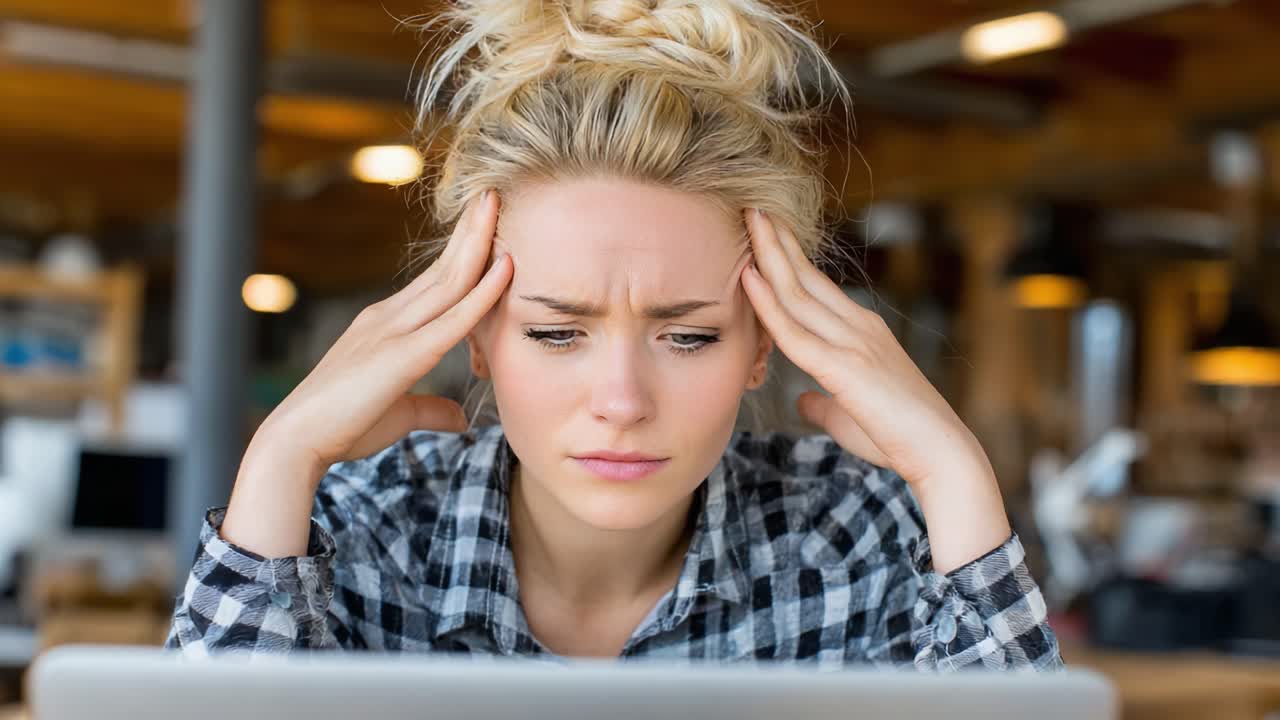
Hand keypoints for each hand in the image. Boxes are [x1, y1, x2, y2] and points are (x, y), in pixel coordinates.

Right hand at [255, 189, 512, 474]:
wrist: (296, 441)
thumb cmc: (341, 428)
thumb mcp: (398, 414)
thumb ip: (431, 409)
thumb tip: (461, 416)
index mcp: (384, 326)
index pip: (433, 282)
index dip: (462, 254)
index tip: (484, 225)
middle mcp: (388, 318)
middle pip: (442, 268)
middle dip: (471, 230)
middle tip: (494, 194)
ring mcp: (393, 331)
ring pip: (448, 279)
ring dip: (478, 241)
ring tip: (497, 204)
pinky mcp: (403, 355)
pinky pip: (453, 318)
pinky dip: (483, 291)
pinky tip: (506, 266)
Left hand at [738, 208, 988, 488]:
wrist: (943, 454)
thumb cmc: (899, 438)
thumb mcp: (850, 414)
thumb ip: (824, 401)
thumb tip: (802, 399)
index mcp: (862, 333)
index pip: (816, 286)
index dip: (787, 258)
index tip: (764, 231)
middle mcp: (858, 327)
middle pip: (806, 276)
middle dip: (776, 240)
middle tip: (749, 205)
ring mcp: (853, 343)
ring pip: (798, 292)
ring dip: (769, 254)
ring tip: (747, 218)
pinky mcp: (844, 368)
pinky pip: (795, 332)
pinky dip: (768, 303)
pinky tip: (748, 277)